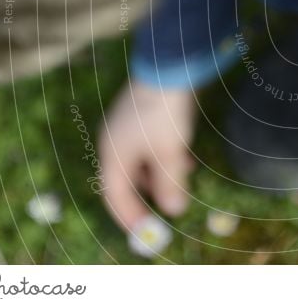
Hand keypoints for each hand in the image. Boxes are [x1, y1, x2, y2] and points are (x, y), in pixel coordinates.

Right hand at [99, 80, 195, 231]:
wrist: (169, 66)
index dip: (129, 216)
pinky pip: (148, 147)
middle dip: (146, 197)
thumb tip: (173, 210)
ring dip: (158, 178)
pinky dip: (162, 160)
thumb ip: (170, 184)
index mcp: (113, 154)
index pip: (114, 195)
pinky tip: (184, 160)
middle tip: (165, 211)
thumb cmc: (164, 114)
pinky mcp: (142, 116)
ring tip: (181, 184)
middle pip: (125, 179)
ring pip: (139, 163)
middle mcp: (114, 142)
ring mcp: (127, 127)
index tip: (147, 232)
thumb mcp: (170, 153)